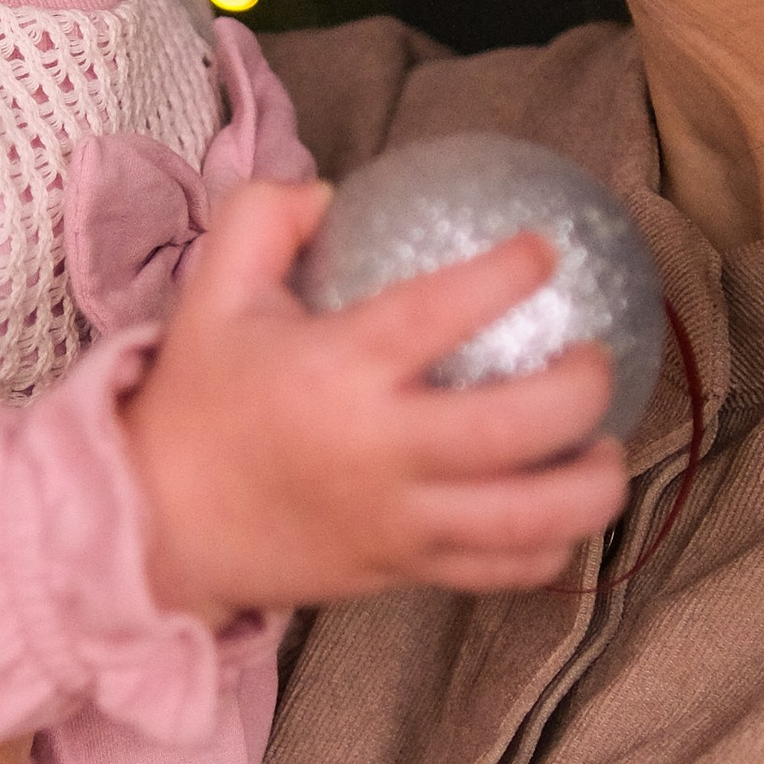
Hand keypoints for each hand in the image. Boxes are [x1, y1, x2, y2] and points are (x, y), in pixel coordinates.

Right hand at [124, 179, 629, 623]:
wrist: (156, 529)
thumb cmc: (196, 405)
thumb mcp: (210, 295)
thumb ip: (261, 220)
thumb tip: (332, 191)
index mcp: (336, 372)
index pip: (440, 313)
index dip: (506, 275)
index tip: (543, 250)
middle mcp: (380, 452)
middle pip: (517, 426)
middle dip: (581, 387)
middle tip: (594, 355)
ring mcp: (400, 523)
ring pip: (532, 518)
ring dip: (594, 482)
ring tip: (607, 443)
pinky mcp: (406, 573)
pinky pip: (504, 570)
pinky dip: (552, 545)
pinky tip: (560, 506)